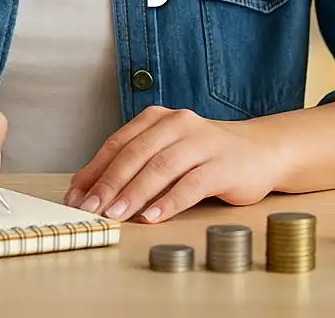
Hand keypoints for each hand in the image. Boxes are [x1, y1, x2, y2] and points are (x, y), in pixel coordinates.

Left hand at [63, 106, 281, 223]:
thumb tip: (90, 192)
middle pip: (136, 154)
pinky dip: (169, 201)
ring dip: (135, 193)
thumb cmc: (203, 156)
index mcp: (158, 118)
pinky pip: (191, 184)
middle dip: (109, 183)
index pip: (118, 143)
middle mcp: (178, 123)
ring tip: (116, 214)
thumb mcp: (166, 153)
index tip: (75, 196)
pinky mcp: (222, 164)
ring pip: (161, 167)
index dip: (95, 170)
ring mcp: (202, 142)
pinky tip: (153, 217)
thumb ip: (135, 167)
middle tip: (91, 208)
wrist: (259, 151)